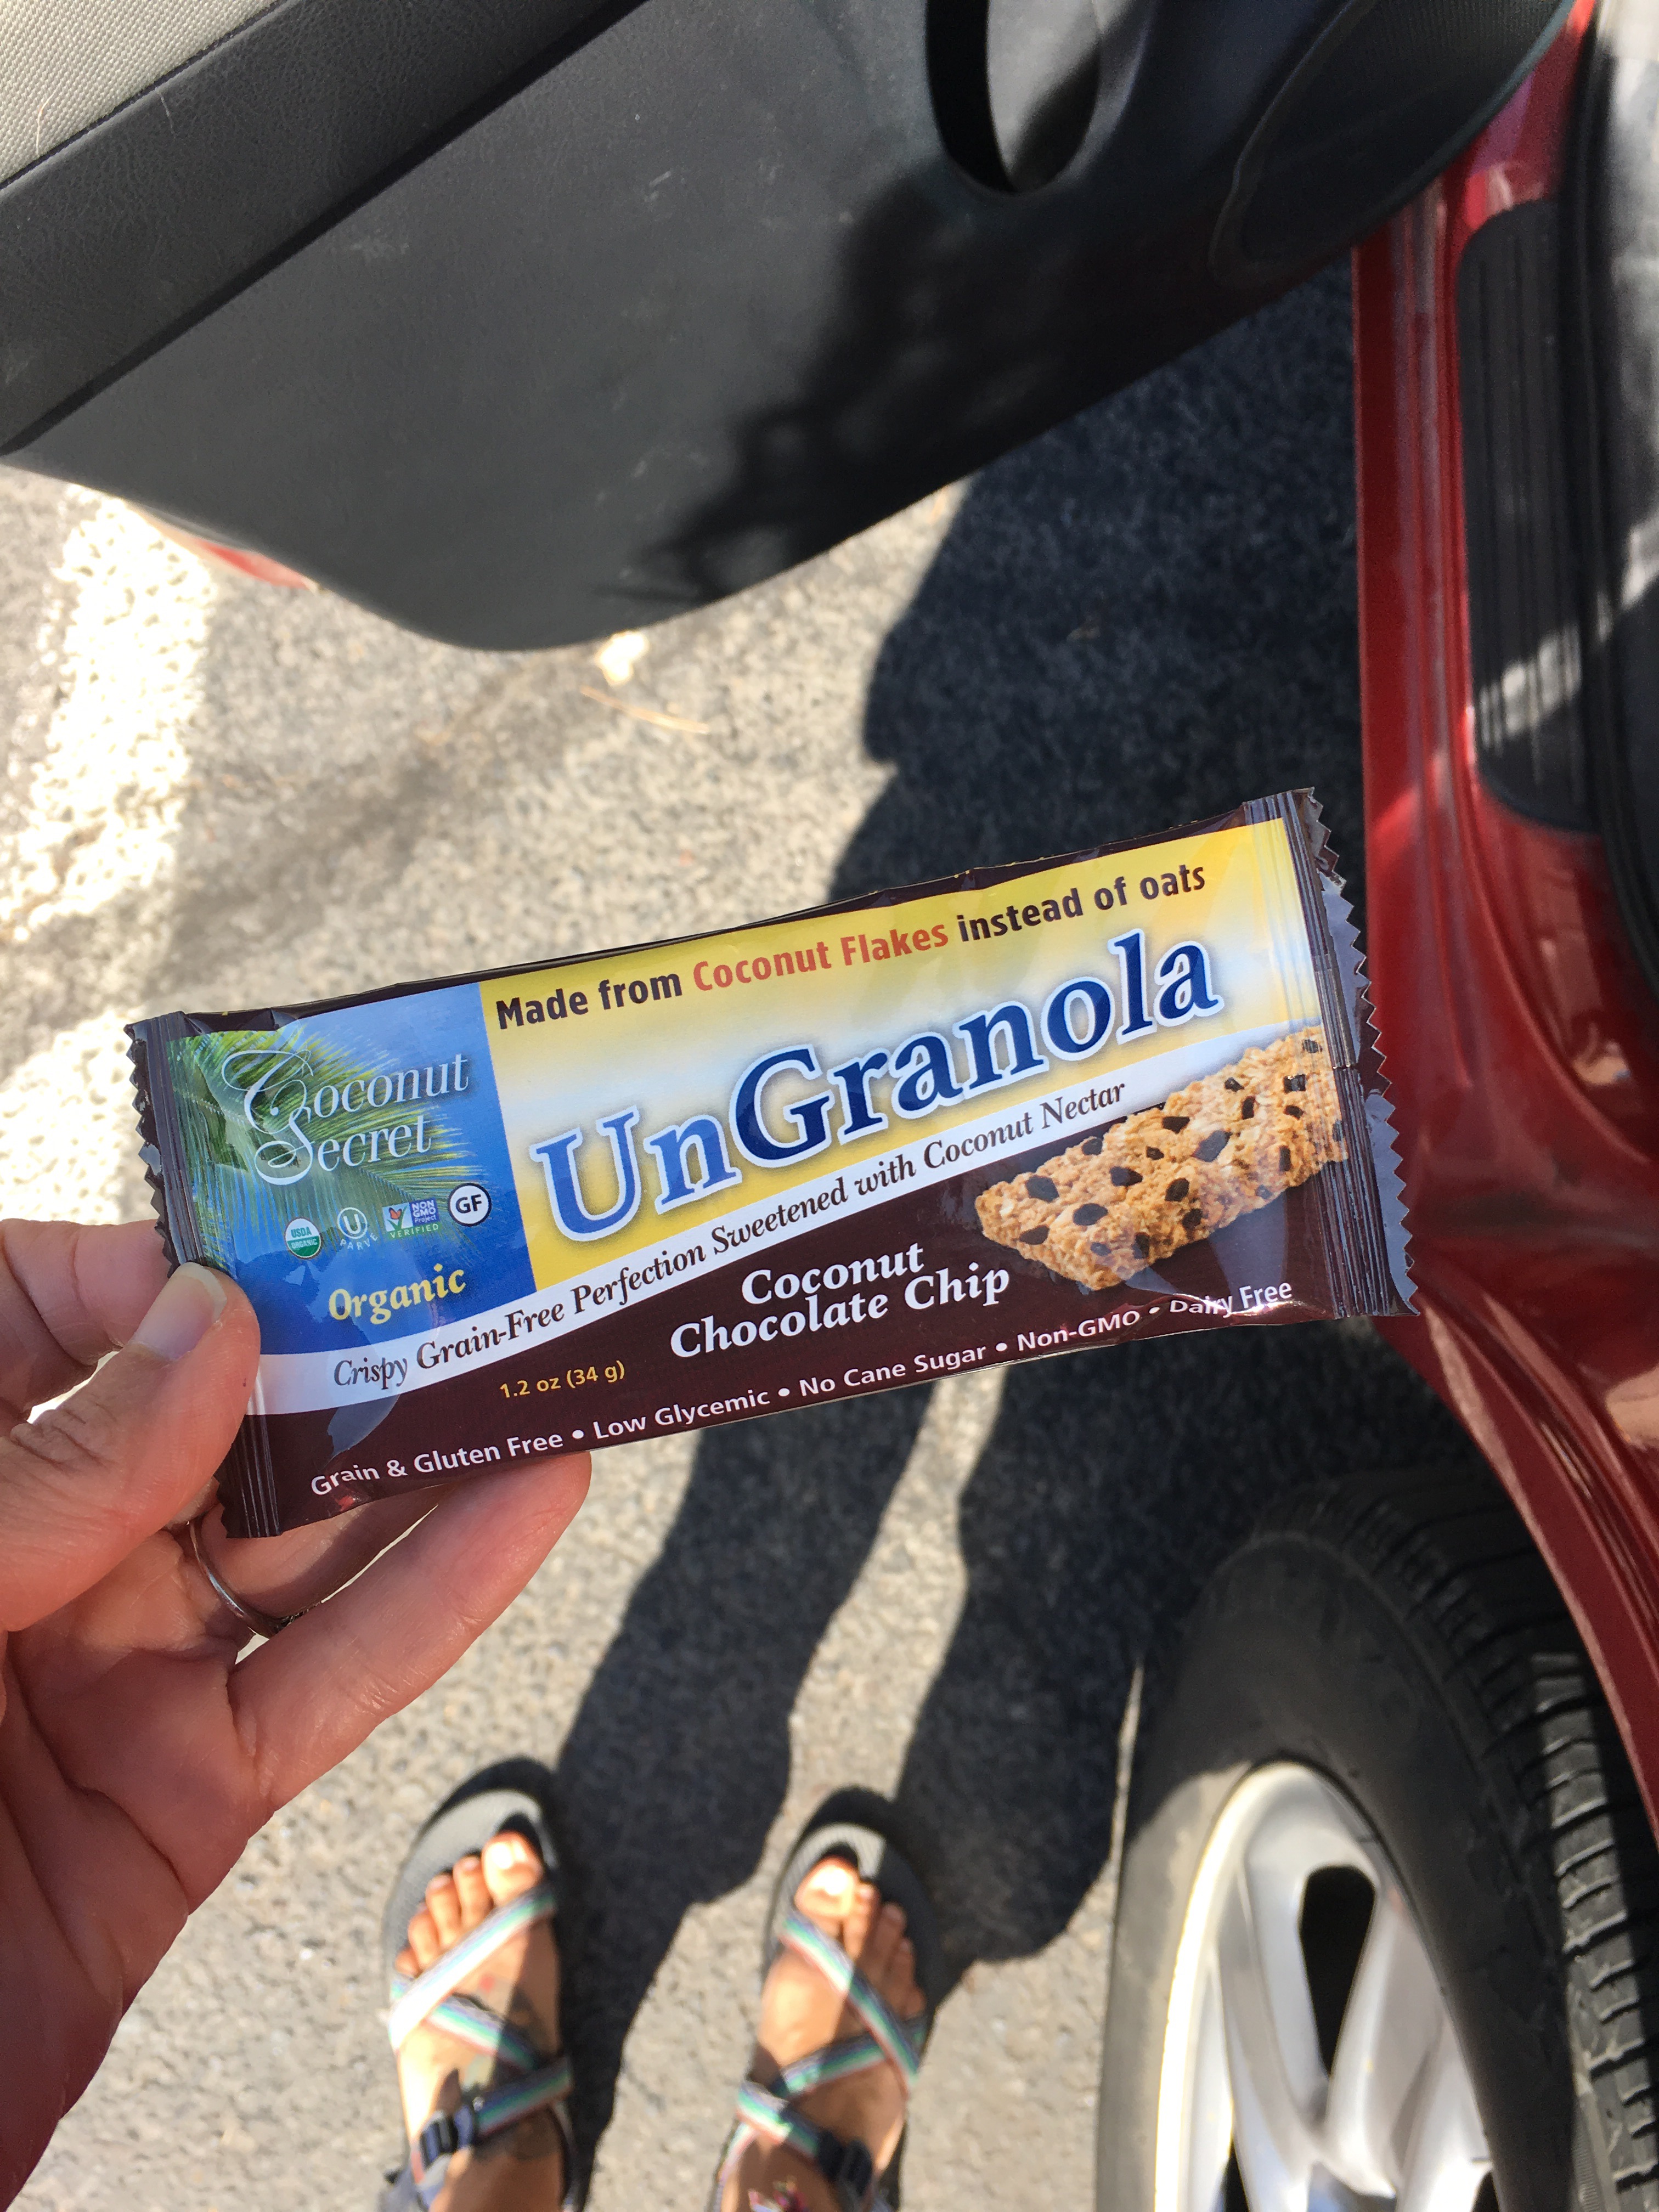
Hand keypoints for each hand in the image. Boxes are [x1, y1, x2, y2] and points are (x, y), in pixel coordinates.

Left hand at [0, 1218, 589, 2202]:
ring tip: (534, 1362)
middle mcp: (20, 1568)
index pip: (30, 1315)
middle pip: (194, 1423)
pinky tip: (531, 1504)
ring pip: (288, 1545)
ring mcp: (105, 1681)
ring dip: (416, 1458)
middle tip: (457, 1278)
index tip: (265, 1253)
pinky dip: (439, 1599)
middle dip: (323, 1350)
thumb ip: (41, 1473)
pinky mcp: (186, 1797)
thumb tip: (207, 1325)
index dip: (145, 1272)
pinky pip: (329, 1684)